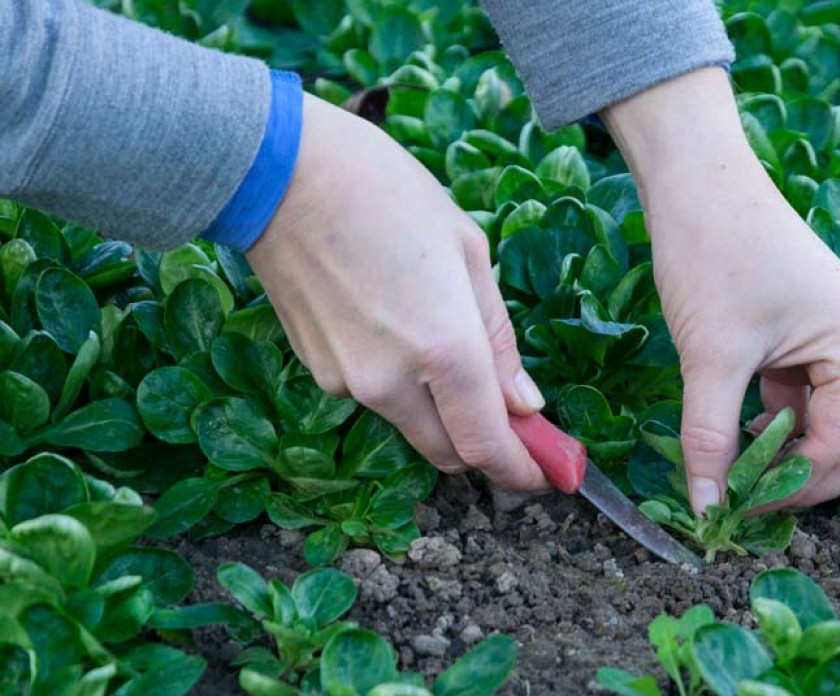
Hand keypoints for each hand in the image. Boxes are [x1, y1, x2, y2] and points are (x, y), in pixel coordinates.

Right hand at [245, 93, 549, 491]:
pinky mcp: (319, 372)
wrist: (278, 172)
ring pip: (415, 426)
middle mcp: (394, 384)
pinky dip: (405, 386)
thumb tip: (525, 404)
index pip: (488, 448)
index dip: (523, 470)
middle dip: (488, 448)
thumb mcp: (468, 251)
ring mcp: (349, 383)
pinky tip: (401, 324)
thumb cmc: (386, 192)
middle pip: (451, 454)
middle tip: (517, 420)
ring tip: (452, 344)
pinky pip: (380, 398)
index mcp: (446, 351)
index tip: (547, 474)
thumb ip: (498, 339)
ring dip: (445, 414)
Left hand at [602, 68, 839, 513]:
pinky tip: (736, 429)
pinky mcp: (810, 331)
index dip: (789, 488)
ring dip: (791, 452)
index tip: (734, 508)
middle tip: (750, 500)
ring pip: (832, 423)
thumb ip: (710, 437)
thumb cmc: (712, 254)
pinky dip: (778, 423)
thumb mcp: (710, 356)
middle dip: (808, 480)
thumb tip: (707, 506)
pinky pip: (807, 397)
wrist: (696, 179)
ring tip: (735, 467)